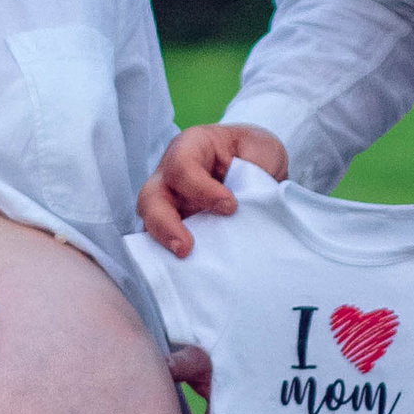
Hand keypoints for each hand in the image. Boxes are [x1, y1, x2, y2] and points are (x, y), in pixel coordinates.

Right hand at [136, 122, 287, 257]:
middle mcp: (172, 174)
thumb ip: (254, 172)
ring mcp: (171, 202)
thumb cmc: (256, 153)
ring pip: (150, 222)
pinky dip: (170, 254)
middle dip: (164, 224)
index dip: (200, 189)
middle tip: (185, 247)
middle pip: (151, 197)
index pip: (181, 166)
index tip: (230, 207)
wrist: (261, 168)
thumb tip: (247, 203)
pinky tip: (189, 267)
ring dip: (164, 243)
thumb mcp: (263, 151)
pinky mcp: (177, 225)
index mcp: (192, 146)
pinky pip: (163, 241)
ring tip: (184, 259)